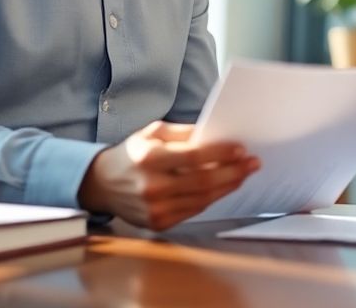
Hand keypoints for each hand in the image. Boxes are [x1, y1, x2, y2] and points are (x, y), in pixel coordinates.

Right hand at [78, 121, 259, 230]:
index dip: (220, 154)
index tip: (241, 149)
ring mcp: (155, 209)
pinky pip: (194, 210)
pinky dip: (212, 198)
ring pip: (202, 199)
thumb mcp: (152, 133)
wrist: (102, 184)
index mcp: (149, 159)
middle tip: (253, 163)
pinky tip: (223, 187)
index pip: (193, 157)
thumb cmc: (132, 154)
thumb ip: (184, 133)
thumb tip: (215, 135)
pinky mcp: (158, 223)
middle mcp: (151, 186)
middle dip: (233, 172)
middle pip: (203, 182)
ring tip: (244, 174)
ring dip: (228, 186)